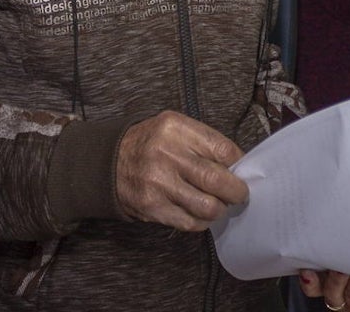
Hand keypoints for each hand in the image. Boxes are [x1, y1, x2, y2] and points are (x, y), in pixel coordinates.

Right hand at [116, 111, 247, 231]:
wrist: (109, 163)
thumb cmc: (152, 144)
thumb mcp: (175, 128)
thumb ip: (204, 142)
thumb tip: (238, 165)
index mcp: (176, 129)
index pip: (223, 149)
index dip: (239, 164)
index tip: (241, 170)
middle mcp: (167, 154)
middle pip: (218, 180)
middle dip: (236, 191)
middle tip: (239, 194)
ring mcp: (159, 183)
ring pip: (207, 206)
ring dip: (220, 208)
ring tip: (219, 204)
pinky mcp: (153, 207)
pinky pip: (190, 222)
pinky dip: (202, 221)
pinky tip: (200, 213)